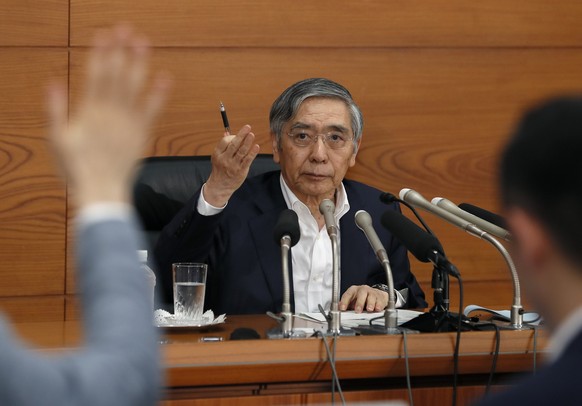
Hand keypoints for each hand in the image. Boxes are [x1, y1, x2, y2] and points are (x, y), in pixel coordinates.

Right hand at [47, 25, 169, 207]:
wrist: (102, 189)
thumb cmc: (76, 166)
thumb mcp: (57, 138)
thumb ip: (54, 110)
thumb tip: (52, 83)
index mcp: (89, 110)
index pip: (95, 74)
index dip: (101, 52)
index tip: (105, 34)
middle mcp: (110, 112)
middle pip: (116, 74)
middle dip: (121, 50)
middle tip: (126, 29)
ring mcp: (128, 122)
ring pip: (135, 87)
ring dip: (140, 63)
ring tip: (143, 43)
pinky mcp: (142, 133)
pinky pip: (152, 110)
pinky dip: (159, 94)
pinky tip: (165, 78)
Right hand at [203, 125, 259, 205]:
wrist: (220, 186)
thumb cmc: (220, 169)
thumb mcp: (218, 157)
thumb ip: (223, 145)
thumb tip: (227, 132)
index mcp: (218, 154)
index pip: (225, 141)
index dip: (233, 136)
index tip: (240, 133)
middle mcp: (225, 159)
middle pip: (234, 144)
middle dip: (241, 135)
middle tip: (247, 127)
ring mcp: (233, 165)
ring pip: (241, 151)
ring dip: (247, 142)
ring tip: (251, 135)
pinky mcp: (241, 170)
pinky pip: (247, 160)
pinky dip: (252, 153)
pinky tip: (256, 147)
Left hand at [339, 285, 387, 312]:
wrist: (377, 295)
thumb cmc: (362, 298)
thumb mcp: (352, 300)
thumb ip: (346, 305)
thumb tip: (338, 309)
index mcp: (354, 290)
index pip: (348, 294)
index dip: (345, 301)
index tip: (342, 308)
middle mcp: (363, 290)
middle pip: (361, 294)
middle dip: (359, 303)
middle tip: (358, 310)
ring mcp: (372, 293)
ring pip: (371, 296)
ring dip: (370, 303)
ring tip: (369, 309)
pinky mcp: (380, 297)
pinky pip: (380, 300)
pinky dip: (379, 305)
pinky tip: (377, 309)